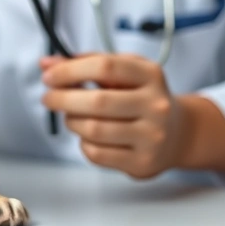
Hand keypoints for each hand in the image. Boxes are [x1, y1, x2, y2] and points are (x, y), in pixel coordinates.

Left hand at [40, 53, 184, 179]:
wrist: (178, 134)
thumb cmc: (140, 98)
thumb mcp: (121, 74)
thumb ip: (85, 64)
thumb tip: (46, 63)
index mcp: (151, 75)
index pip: (105, 66)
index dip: (70, 70)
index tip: (49, 75)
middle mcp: (156, 105)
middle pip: (98, 101)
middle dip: (63, 99)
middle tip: (48, 98)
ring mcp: (152, 136)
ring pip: (94, 129)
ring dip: (72, 122)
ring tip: (72, 117)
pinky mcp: (142, 162)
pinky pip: (97, 153)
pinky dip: (83, 143)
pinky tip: (88, 137)